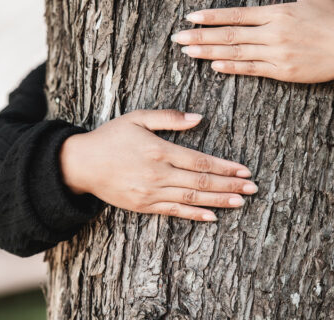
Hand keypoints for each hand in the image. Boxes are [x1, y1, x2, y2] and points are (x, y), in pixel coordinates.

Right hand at [59, 109, 256, 220]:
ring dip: (219, 200)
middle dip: (230, 185)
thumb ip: (169, 118)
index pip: (200, 161)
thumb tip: (199, 118)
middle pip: (202, 181)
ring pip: (192, 198)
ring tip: (240, 202)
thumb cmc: (111, 137)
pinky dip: (195, 214)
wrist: (81, 164)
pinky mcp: (144, 206)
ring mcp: (151, 193)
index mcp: (160, 150)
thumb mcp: (138, 118)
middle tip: (252, 188)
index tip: (244, 170)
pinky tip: (213, 216)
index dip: (225, 167)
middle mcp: (158, 174)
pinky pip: (175, 211)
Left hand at [171, 0, 333, 85]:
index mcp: (278, 13)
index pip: (236, 14)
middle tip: (177, 39)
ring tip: (188, 53)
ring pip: (236, 53)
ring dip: (209, 53)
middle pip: (229, 35)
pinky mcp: (284, 72)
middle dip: (200, 37)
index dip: (211, 16)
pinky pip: (253, 70)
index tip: (190, 17)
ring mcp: (278, 54)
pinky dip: (233, 68)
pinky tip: (215, 66)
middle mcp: (274, 33)